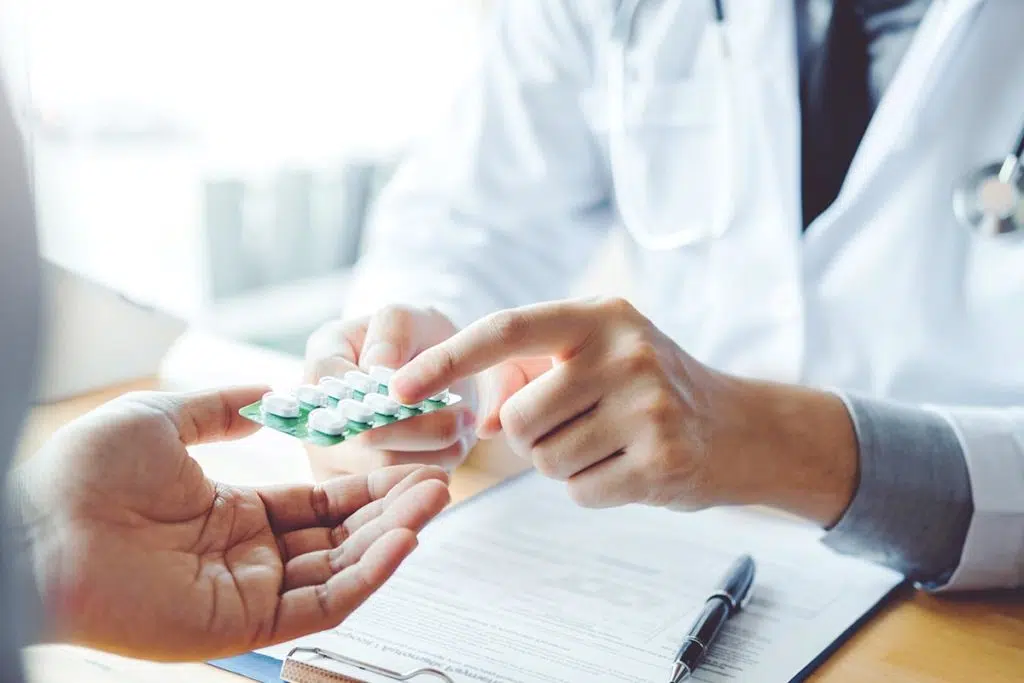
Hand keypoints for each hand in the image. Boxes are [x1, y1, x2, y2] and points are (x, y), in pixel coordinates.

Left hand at [13, 387, 450, 660]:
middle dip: (391, 510)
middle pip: (340, 536)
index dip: (365, 486)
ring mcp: (247, 592)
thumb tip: (270, 392)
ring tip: (434, 501)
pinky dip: (368, 576)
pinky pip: (321, 603)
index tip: (407, 463)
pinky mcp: (243, 625)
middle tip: (439, 483)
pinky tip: (402, 541)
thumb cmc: (85, 472)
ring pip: (340, 569)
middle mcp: (248, 555)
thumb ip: (222, 408)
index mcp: (233, 512)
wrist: (38, 526)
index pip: (319, 503)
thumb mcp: (163, 419)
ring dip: (391, 537)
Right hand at [304, 305, 477, 478]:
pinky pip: (398, 489)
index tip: (422, 387)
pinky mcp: (361, 487)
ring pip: (385, 469)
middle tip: (463, 416)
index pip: (335, 385)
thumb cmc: (416, 340)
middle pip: (362, 438)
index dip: (380, 392)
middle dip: (419, 427)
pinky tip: (452, 448)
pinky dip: (433, 469)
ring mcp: (334, 458)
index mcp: (321, 365)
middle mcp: (317, 417)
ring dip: (433, 450)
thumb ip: (393, 329)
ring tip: (462, 428)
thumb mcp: (409, 316)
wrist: (432, 374)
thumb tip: (379, 367)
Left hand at [390, 297, 857, 525]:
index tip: (396, 387)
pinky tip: (629, 466)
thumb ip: (530, 375)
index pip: (506, 330)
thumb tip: (474, 419)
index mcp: (600, 316)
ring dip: (563, 463)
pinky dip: (592, 489)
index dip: (446, 360)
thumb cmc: (649, 388)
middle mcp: (626, 352)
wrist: (739, 428)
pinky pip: (580, 493)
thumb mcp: (595, 358)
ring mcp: (649, 406)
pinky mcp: (663, 460)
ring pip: (545, 461)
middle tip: (575, 427)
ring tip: (609, 443)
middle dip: (530, 436)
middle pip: (519, 419)